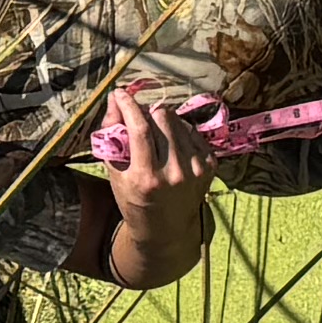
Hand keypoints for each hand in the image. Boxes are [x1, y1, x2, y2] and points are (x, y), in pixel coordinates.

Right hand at [93, 88, 212, 289]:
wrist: (167, 229)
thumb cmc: (134, 200)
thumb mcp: (116, 174)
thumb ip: (111, 137)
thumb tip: (115, 102)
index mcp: (147, 178)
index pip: (139, 129)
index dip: (128, 105)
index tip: (120, 93)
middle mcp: (175, 173)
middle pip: (160, 118)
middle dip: (145, 111)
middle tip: (137, 117)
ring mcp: (196, 169)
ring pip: (177, 120)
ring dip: (162, 119)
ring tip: (154, 132)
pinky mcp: (210, 165)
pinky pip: (192, 130)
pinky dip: (178, 130)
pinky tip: (171, 143)